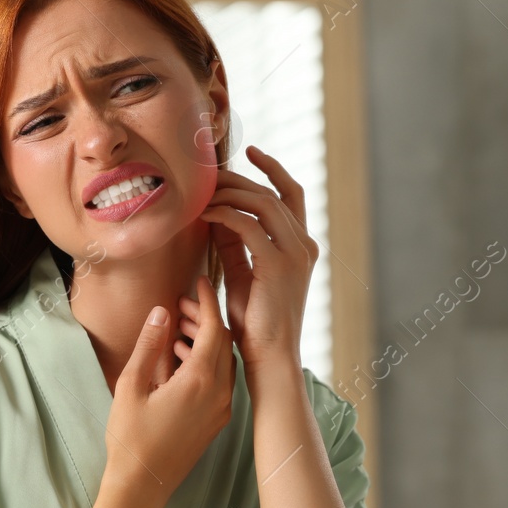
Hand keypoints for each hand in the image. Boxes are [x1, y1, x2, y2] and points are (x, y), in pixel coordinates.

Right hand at [102, 274, 234, 497]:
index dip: (209, 301)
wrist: (143, 485)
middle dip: (205, 318)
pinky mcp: (216, 420)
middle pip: (223, 342)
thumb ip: (149, 345)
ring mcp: (221, 408)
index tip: (201, 281)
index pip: (215, 328)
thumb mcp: (132, 385)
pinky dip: (205, 362)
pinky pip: (219, 380)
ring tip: (176, 328)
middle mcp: (219, 393)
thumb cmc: (131, 437)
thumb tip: (161, 312)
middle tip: (180, 304)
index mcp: (201, 381)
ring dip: (204, 340)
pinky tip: (179, 358)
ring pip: (223, 361)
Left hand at [198, 146, 318, 373]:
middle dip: (238, 179)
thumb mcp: (244, 273)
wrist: (270, 355)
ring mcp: (295, 253)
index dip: (273, 169)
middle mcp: (304, 245)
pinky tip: (206, 214)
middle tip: (209, 175)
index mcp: (301, 246)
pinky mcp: (278, 264)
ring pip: (262, 202)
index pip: (291, 194)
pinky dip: (225, 214)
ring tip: (203, 193)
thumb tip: (217, 214)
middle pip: (272, 193)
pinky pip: (248, 224)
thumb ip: (235, 244)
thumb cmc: (255, 321)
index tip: (250, 151)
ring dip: (230, 192)